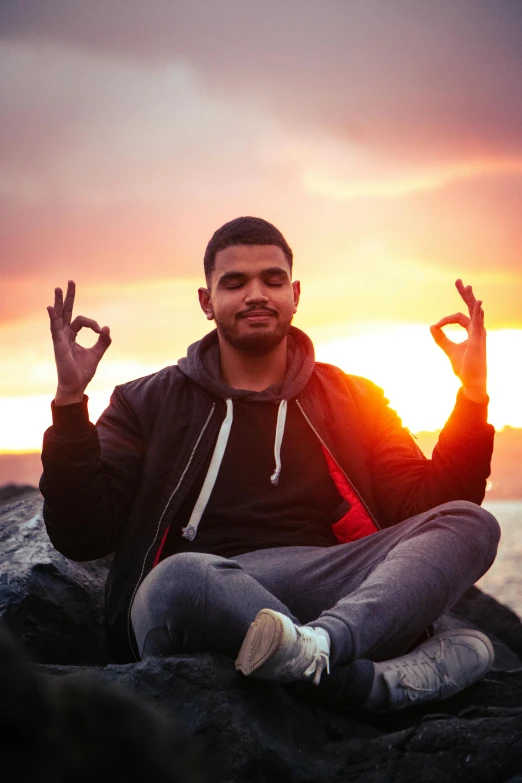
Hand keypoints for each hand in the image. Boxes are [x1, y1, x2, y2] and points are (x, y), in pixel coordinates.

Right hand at [47, 280, 111, 405]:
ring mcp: (60, 339)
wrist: (76, 386)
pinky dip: (53, 318)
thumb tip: (107, 327)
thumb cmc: (83, 372)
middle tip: (70, 281)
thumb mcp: (97, 354)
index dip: (92, 323)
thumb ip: (103, 341)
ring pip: (58, 317)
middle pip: (65, 311)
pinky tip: (50, 308)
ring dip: (58, 302)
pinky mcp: (59, 345)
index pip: (81, 321)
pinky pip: (55, 329)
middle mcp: (64, 335)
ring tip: (58, 288)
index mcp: (72, 335)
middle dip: (68, 297)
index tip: (100, 331)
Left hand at [430, 280, 487, 403]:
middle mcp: (478, 331)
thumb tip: (431, 327)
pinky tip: (477, 304)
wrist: (471, 382)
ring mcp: (480, 335)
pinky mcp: (478, 342)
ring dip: (471, 300)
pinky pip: (479, 324)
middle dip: (465, 295)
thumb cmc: (464, 367)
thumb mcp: (449, 349)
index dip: (446, 319)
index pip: (460, 317)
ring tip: (467, 288)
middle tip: (459, 281)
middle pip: (471, 308)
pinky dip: (478, 313)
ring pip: (476, 313)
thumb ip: (441, 339)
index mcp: (472, 332)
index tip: (436, 325)